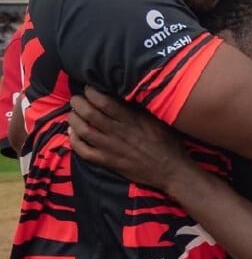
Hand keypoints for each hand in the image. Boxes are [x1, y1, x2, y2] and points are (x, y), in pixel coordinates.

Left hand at [67, 86, 188, 191]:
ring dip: (74, 119)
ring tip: (73, 114)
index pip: (105, 102)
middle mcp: (119, 132)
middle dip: (78, 103)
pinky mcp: (109, 162)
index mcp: (132, 120)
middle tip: (76, 99)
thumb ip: (143, 109)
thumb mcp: (160, 120)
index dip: (92, 92)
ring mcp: (111, 148)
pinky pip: (84, 152)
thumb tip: (129, 94)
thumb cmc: (169, 143)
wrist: (171, 170)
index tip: (89, 88)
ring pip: (84, 131)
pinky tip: (73, 134)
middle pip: (90, 113)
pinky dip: (74, 142)